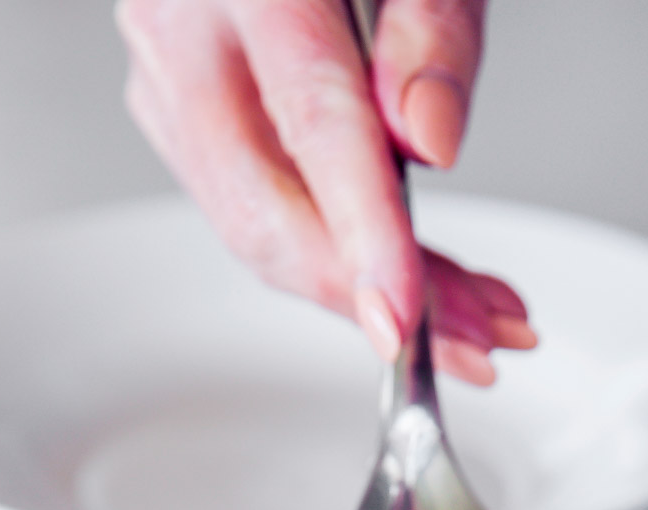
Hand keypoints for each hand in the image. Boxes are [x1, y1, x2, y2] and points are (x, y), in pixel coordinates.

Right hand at [117, 0, 535, 384]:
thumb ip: (432, 24)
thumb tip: (427, 139)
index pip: (311, 119)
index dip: (363, 233)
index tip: (404, 317)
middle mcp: (179, 26)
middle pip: (263, 208)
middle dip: (375, 295)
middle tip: (478, 339)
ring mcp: (169, 77)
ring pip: (261, 229)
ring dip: (369, 290)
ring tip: (472, 318)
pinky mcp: (184, 112)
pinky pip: (260, 211)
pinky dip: (341, 256)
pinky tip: (415, 281)